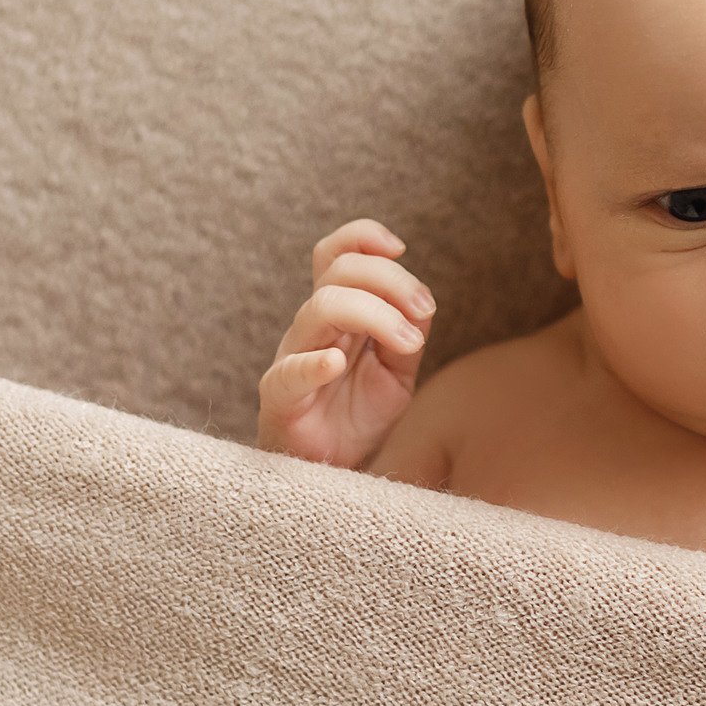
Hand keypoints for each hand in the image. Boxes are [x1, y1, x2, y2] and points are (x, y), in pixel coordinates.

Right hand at [257, 218, 433, 468]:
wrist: (333, 468)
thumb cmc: (358, 415)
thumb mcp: (397, 373)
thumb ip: (407, 336)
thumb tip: (422, 304)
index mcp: (337, 314)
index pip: (336, 256)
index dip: (361, 238)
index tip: (400, 248)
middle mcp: (312, 327)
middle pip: (338, 274)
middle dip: (389, 280)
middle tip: (424, 309)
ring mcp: (293, 357)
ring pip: (319, 308)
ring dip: (375, 316)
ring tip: (410, 344)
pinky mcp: (281, 396)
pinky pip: (290, 372)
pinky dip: (314, 362)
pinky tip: (337, 364)